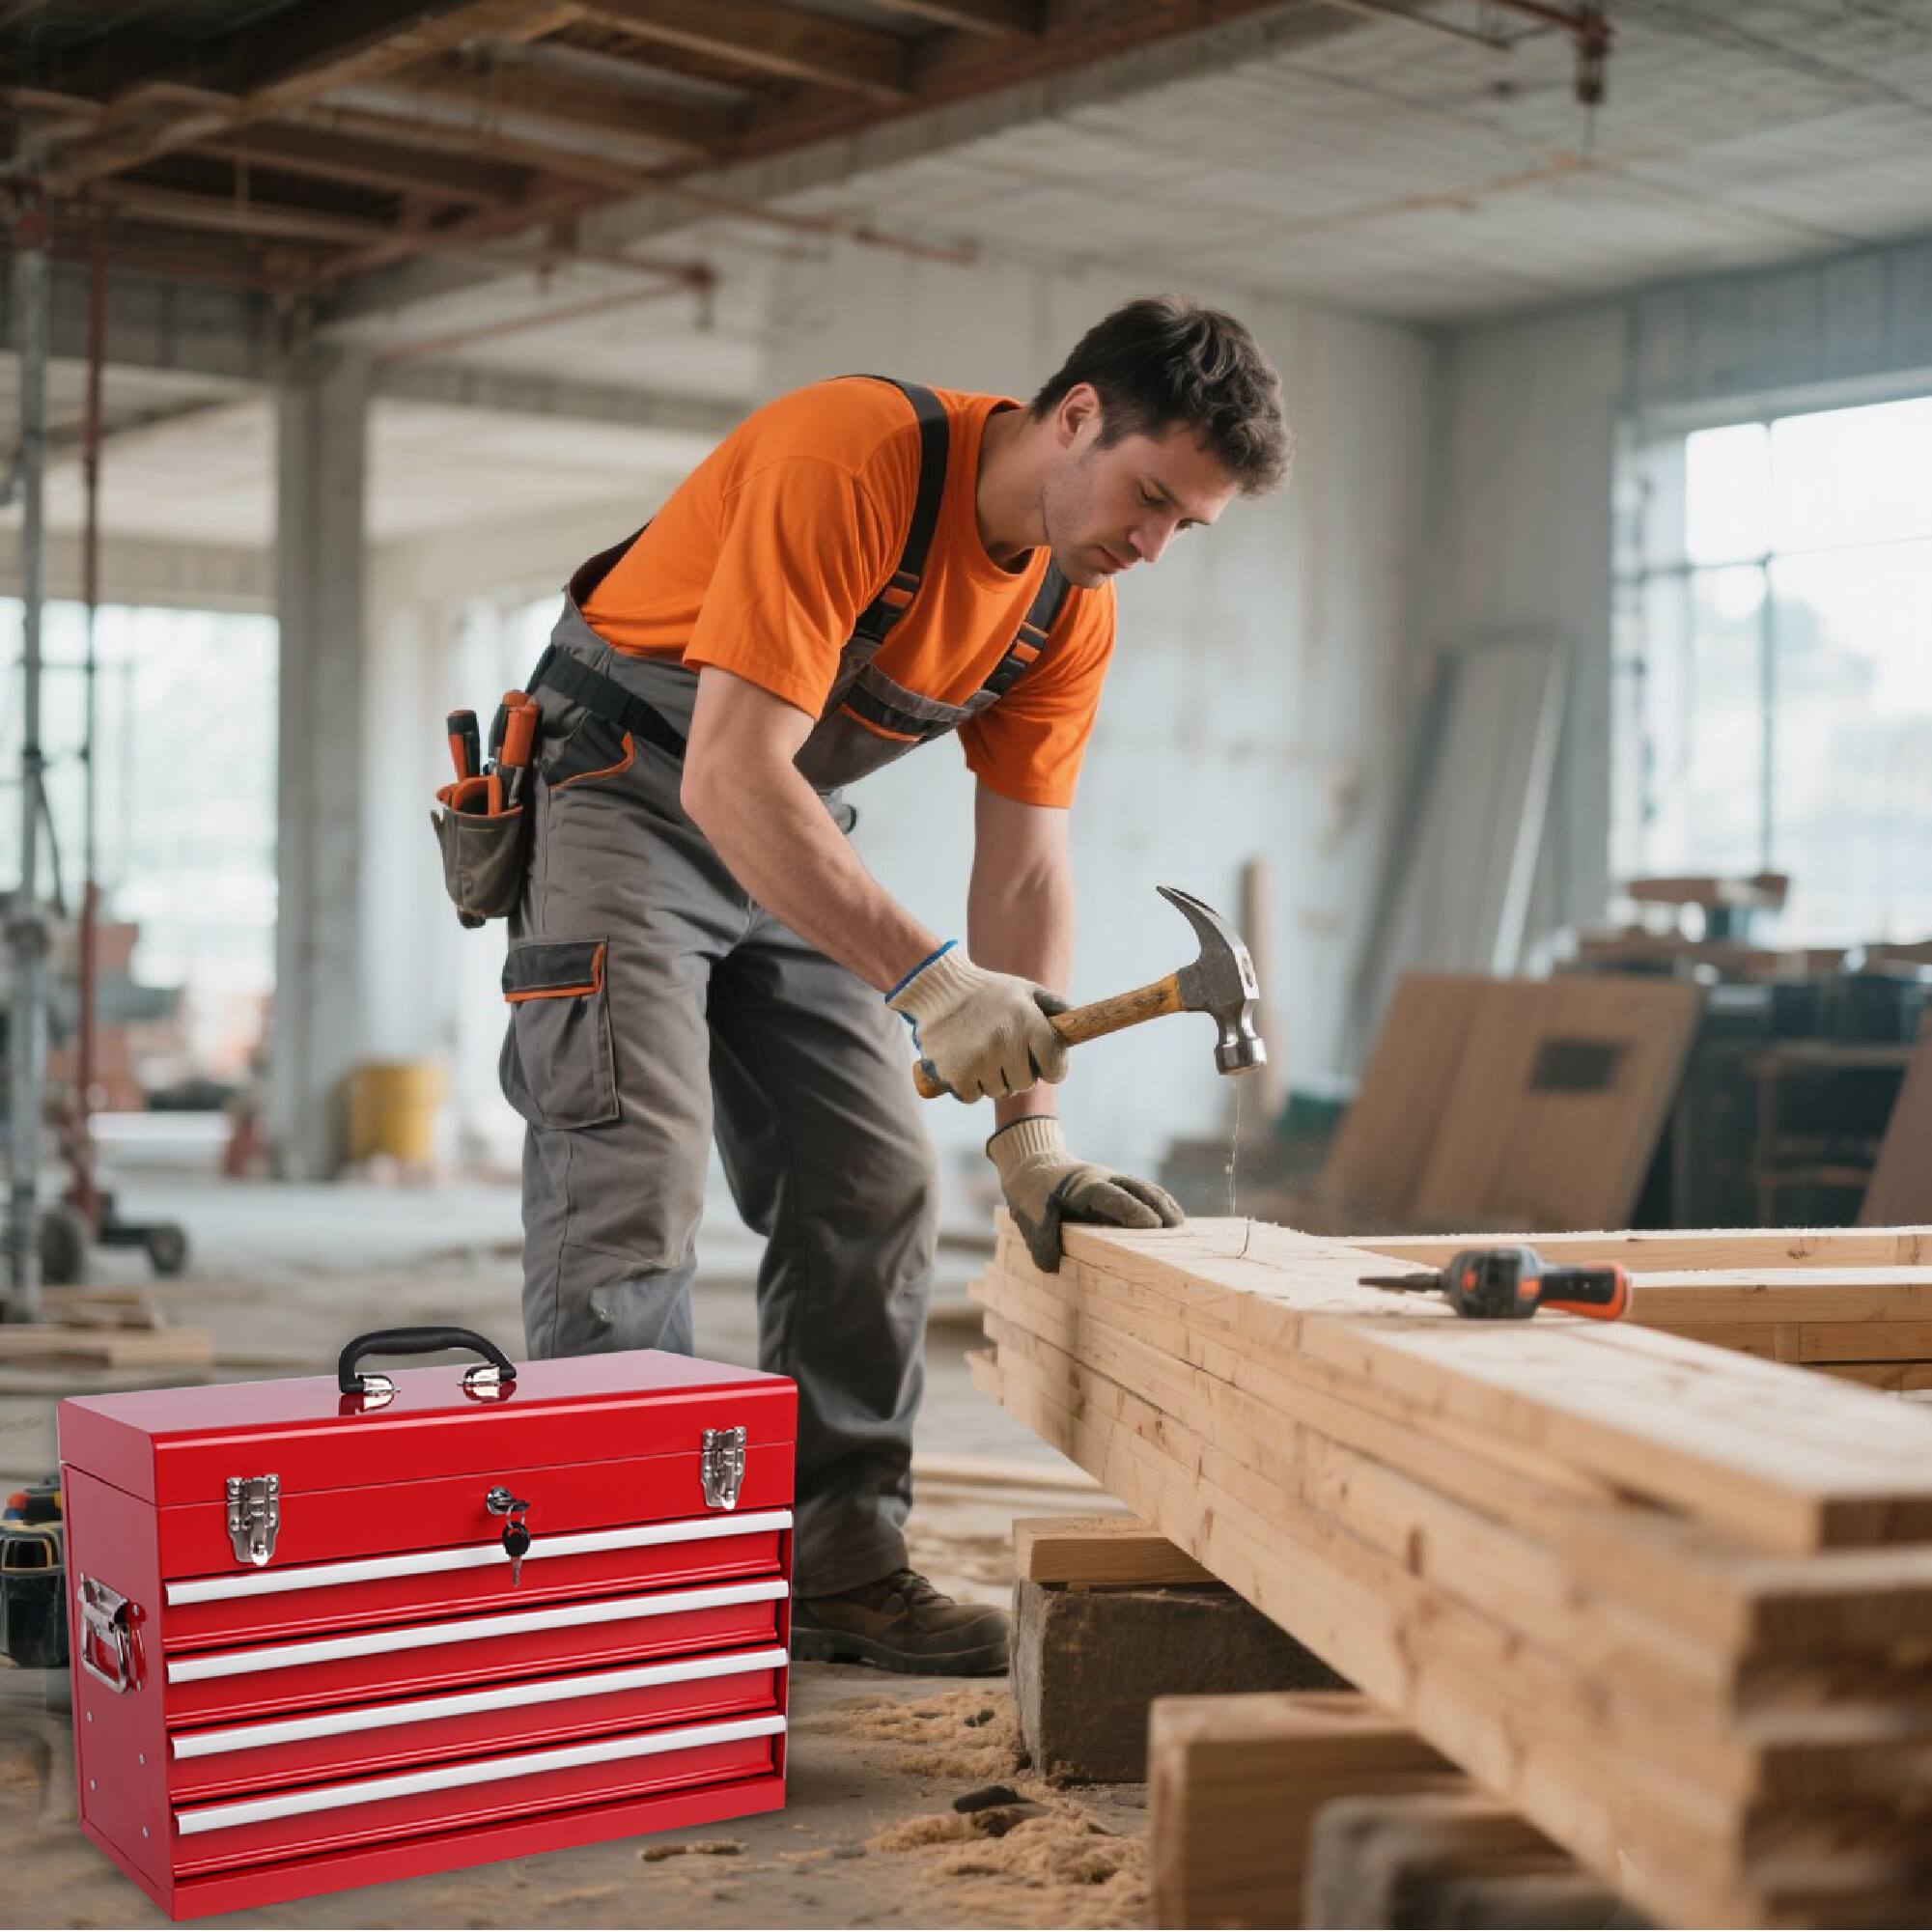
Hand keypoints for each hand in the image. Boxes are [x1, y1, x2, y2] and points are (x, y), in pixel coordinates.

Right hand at [887, 943, 1068, 1102]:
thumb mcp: (1025, 990)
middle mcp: (1005, 1042)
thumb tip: (1077, 1023)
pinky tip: (965, 1062)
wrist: (938, 990)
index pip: (1055, 1067)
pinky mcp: (956, 1074)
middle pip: (1025, 1082)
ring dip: (993, 1078)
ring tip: (982, 1052)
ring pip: (999, 1091)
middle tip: (1004, 1051)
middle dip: (1019, 1071)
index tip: (1045, 1065)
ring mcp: (980, 1059)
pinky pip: (973, 1096)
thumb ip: (1054, 1007)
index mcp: (1028, 1022)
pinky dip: (969, 1085)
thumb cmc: (988, 992)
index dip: (1052, 1069)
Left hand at [988, 1117, 1184, 1272]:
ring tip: (1181, 1227)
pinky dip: (1158, 1203)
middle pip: (1138, 1188)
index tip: (1153, 1225)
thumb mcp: (1029, 1217)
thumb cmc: (1031, 1193)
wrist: (1030, 1165)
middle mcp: (1104, 1179)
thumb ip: (1041, 1243)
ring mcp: (1112, 1181)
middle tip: (1177, 1229)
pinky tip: (1170, 1220)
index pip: (1114, 1197)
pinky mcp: (1115, 1189)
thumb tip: (1054, 1267)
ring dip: (1163, 1204)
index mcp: (1084, 1185)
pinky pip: (1141, 1193)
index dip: (1133, 1211)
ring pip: (1144, 1188)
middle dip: (1159, 1206)